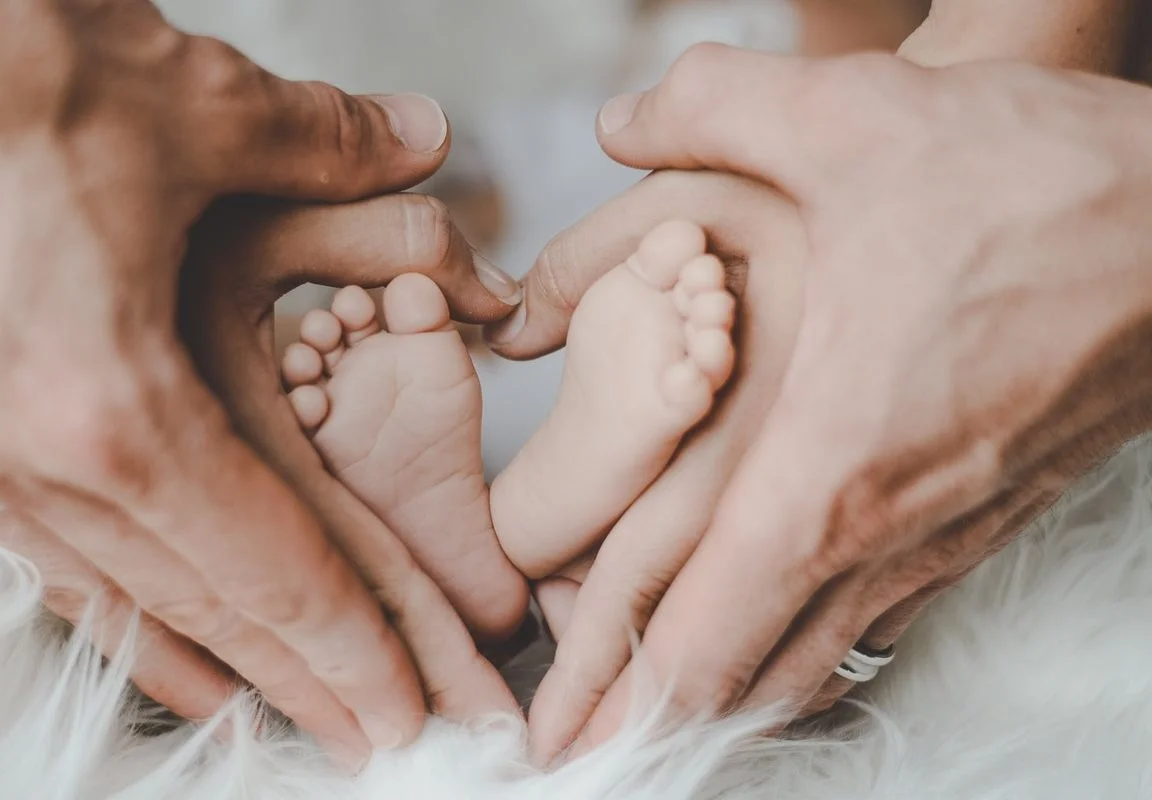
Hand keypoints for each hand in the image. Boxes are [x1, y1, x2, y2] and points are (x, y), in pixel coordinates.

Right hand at [0, 0, 516, 760]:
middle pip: (201, 606)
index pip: (269, 565)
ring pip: (115, 593)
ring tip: (276, 717)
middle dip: (300, 681)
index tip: (407, 707)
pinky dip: (110, 602)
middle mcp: (29, 455)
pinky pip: (38, 547)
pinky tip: (145, 630)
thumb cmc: (7, 60)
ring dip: (206, 660)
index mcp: (113, 403)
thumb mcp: (205, 107)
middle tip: (374, 739)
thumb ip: (337, 149)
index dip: (351, 645)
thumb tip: (422, 143)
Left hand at [493, 46, 1151, 758]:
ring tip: (653, 706)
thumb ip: (711, 107)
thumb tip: (619, 116)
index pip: (698, 632)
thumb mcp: (856, 117)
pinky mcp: (986, 519)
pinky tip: (774, 629)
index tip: (556, 743)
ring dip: (726, 689)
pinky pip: (877, 618)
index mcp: (823, 463)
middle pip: (744, 678)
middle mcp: (884, 529)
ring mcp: (944, 536)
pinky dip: (804, 644)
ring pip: (815, 660)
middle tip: (577, 749)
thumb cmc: (1039, 181)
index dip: (611, 694)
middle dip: (647, 719)